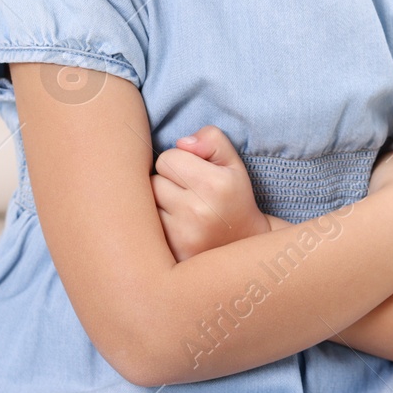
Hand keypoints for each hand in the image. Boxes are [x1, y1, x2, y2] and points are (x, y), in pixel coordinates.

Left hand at [151, 125, 271, 261]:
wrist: (245, 244)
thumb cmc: (233, 196)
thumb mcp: (232, 162)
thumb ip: (211, 139)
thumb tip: (181, 142)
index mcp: (216, 184)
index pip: (168, 158)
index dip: (179, 162)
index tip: (194, 174)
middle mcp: (199, 211)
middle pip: (154, 181)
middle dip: (167, 183)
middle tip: (187, 193)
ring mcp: (184, 236)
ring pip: (147, 205)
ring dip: (160, 204)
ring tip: (181, 210)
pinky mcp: (173, 253)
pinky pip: (148, 228)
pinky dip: (158, 225)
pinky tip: (176, 227)